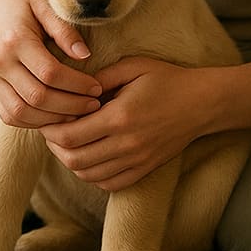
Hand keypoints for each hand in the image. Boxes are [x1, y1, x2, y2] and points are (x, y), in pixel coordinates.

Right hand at [0, 0, 101, 128]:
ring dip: (53, 119)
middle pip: (37, 97)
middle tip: (94, 105)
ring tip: (77, 114)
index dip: (77, 85)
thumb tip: (86, 55)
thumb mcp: (41, 4)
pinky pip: (10, 115)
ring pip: (22, 112)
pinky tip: (54, 116)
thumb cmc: (15, 1)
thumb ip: (63, 29)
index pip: (50, 73)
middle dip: (71, 106)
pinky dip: (33, 122)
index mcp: (15, 39)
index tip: (97, 86)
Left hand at [39, 58, 208, 190]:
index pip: (70, 135)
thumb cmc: (167, 80)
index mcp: (120, 117)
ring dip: (72, 162)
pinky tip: (90, 157)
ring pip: (88, 175)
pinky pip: (109, 184)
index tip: (47, 118)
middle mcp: (126, 144)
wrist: (203, 103)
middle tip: (52, 132)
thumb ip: (101, 77)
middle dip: (55, 147)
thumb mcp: (133, 67)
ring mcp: (136, 160)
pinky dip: (92, 175)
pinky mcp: (144, 169)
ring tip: (68, 144)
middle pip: (74, 159)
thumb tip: (72, 86)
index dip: (51, 130)